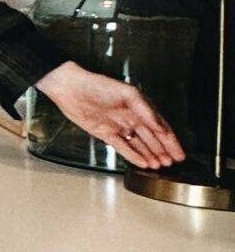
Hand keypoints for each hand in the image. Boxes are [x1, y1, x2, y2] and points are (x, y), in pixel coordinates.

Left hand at [35, 62, 183, 169]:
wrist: (71, 89)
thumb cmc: (97, 85)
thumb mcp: (127, 93)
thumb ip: (145, 110)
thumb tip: (160, 126)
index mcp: (139, 106)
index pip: (160, 126)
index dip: (171, 141)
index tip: (179, 153)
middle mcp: (131, 117)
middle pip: (152, 138)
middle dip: (163, 151)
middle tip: (172, 163)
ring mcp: (118, 126)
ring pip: (139, 144)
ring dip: (150, 155)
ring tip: (160, 166)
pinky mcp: (105, 133)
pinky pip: (122, 147)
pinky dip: (133, 156)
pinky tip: (142, 163)